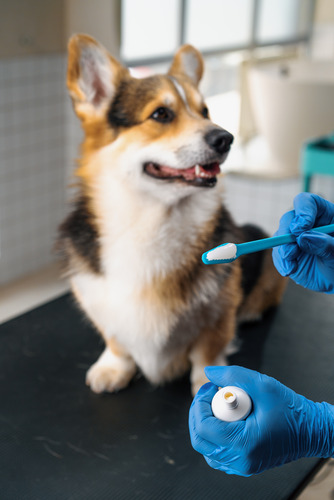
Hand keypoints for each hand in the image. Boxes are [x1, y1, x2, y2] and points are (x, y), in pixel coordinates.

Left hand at [189, 365, 333, 475]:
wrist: (311, 431)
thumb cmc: (290, 409)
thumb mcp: (262, 385)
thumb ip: (232, 376)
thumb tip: (208, 372)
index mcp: (245, 444)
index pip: (204, 427)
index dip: (200, 404)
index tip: (209, 387)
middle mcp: (241, 461)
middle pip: (200, 440)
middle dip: (198, 413)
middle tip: (209, 395)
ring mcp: (242, 467)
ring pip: (207, 449)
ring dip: (205, 425)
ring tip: (218, 406)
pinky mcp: (244, 466)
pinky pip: (218, 454)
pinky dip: (215, 436)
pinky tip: (225, 419)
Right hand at [272, 193, 333, 292]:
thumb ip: (326, 246)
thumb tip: (303, 237)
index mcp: (325, 215)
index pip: (308, 203)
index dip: (302, 210)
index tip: (301, 227)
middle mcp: (307, 224)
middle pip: (289, 218)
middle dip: (286, 233)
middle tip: (291, 249)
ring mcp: (295, 238)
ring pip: (280, 236)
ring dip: (283, 250)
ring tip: (292, 266)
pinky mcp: (287, 253)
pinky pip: (278, 253)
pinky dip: (281, 262)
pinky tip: (289, 270)